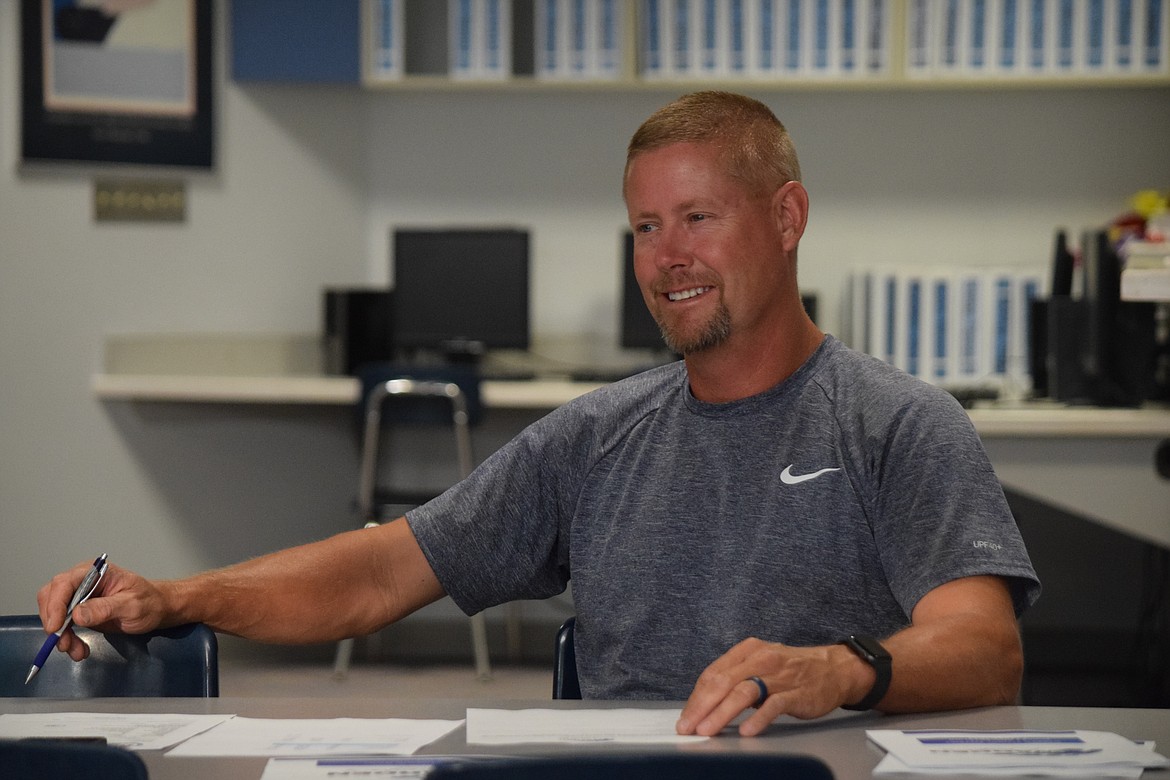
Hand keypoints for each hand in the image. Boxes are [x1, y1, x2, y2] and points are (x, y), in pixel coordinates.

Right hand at [36, 561, 168, 661]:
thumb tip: (78, 614)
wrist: (157, 610)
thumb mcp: (132, 605)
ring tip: (76, 650)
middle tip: (64, 643)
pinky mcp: (80, 612)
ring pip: (55, 614)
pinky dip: (67, 639)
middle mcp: (84, 582)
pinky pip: (64, 625)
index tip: (56, 626)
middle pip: (52, 597)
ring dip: (61, 635)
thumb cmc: (150, 602)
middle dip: (55, 622)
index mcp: (96, 572)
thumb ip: (105, 608)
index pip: (65, 583)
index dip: (55, 604)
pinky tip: (79, 649)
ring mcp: (80, 597)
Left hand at [676, 637, 867, 736]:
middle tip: (688, 727)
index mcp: (747, 651)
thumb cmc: (792, 669)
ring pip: (744, 692)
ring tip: (708, 730)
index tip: (685, 717)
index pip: (713, 673)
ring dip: (722, 713)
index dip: (696, 697)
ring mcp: (778, 675)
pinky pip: (774, 705)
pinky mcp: (796, 692)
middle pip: (724, 682)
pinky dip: (759, 718)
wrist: (834, 669)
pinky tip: (747, 731)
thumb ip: (736, 678)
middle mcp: (760, 659)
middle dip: (702, 706)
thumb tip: (707, 703)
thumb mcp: (760, 665)